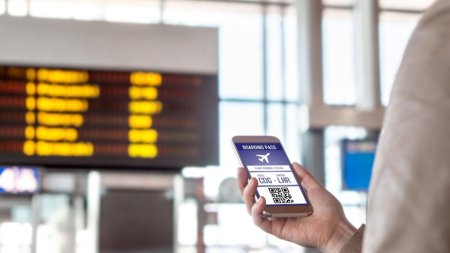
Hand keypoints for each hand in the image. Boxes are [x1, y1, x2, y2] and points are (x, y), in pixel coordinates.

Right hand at [237, 162, 356, 252]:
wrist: (336, 227)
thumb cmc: (328, 212)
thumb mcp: (315, 188)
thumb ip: (304, 177)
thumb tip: (293, 164)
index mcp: (283, 200)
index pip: (262, 188)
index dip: (251, 178)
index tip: (246, 164)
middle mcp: (276, 210)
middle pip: (252, 197)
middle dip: (243, 183)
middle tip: (241, 170)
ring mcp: (275, 220)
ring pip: (251, 207)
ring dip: (248, 193)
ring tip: (253, 181)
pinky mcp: (276, 229)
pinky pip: (259, 221)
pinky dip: (257, 210)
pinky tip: (262, 200)